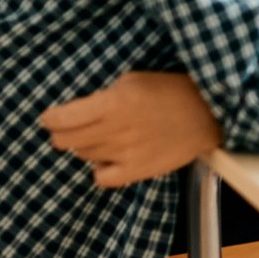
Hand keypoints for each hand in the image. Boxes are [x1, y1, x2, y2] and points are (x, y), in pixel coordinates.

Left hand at [40, 71, 222, 188]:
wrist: (208, 113)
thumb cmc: (172, 90)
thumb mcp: (134, 79)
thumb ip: (104, 96)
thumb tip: (77, 111)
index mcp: (114, 102)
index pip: (63, 118)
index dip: (50, 118)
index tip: (49, 117)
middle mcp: (117, 130)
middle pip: (67, 141)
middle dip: (62, 134)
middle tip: (68, 128)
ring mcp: (126, 154)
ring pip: (83, 156)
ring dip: (84, 147)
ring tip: (98, 137)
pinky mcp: (138, 171)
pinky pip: (101, 178)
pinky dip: (99, 169)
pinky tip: (108, 158)